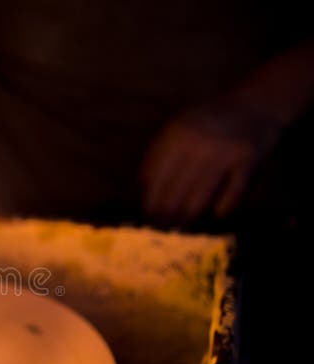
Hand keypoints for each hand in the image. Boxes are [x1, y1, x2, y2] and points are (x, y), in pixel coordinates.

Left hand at [140, 102, 281, 223]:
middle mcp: (197, 144)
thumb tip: (140, 188)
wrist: (254, 104)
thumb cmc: (207, 122)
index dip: (151, 202)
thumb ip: (158, 154)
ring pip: (199, 197)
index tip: (148, 218)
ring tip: (182, 228)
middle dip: (167, 214)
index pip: (156, 179)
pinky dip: (223, 207)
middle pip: (175, 192)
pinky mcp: (248, 160)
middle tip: (163, 228)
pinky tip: (217, 214)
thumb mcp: (177, 129)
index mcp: (176, 136)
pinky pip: (231, 193)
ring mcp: (223, 152)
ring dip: (189, 217)